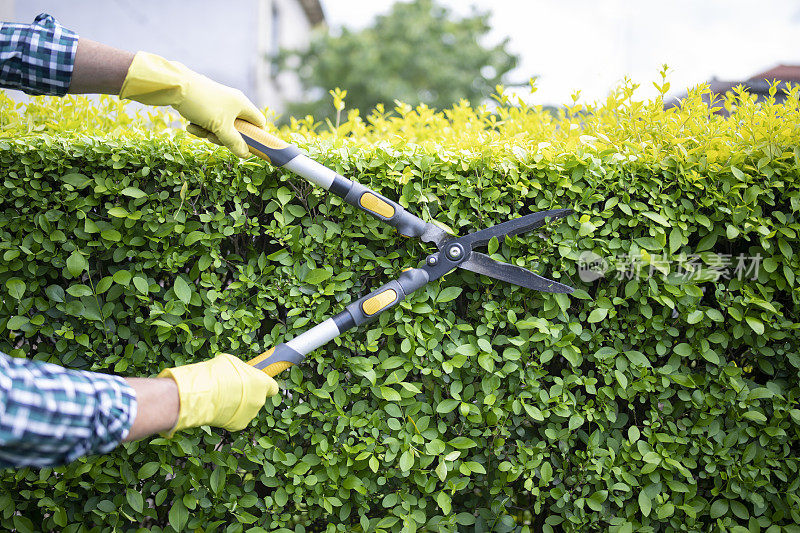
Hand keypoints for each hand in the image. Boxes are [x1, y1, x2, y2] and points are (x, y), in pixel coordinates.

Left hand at [119, 51, 265, 156]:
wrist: (175, 86)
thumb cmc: (203, 104)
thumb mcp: (220, 127)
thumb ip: (234, 142)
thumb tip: (246, 155)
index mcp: (242, 104)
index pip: (258, 122)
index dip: (254, 136)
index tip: (244, 145)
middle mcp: (233, 102)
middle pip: (237, 128)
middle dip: (224, 137)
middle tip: (213, 138)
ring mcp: (219, 102)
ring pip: (221, 126)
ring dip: (209, 132)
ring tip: (197, 129)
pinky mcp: (206, 103)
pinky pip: (209, 120)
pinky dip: (201, 125)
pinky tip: (190, 125)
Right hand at [157, 353, 277, 434]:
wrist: (204, 394)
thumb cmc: (218, 374)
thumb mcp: (232, 363)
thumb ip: (242, 371)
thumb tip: (241, 373)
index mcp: (262, 383)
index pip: (273, 387)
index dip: (265, 385)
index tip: (257, 384)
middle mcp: (260, 400)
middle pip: (258, 398)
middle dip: (249, 394)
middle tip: (233, 389)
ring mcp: (250, 414)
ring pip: (247, 409)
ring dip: (240, 405)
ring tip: (223, 398)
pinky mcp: (239, 425)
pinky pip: (237, 418)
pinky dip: (230, 415)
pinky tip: (220, 408)